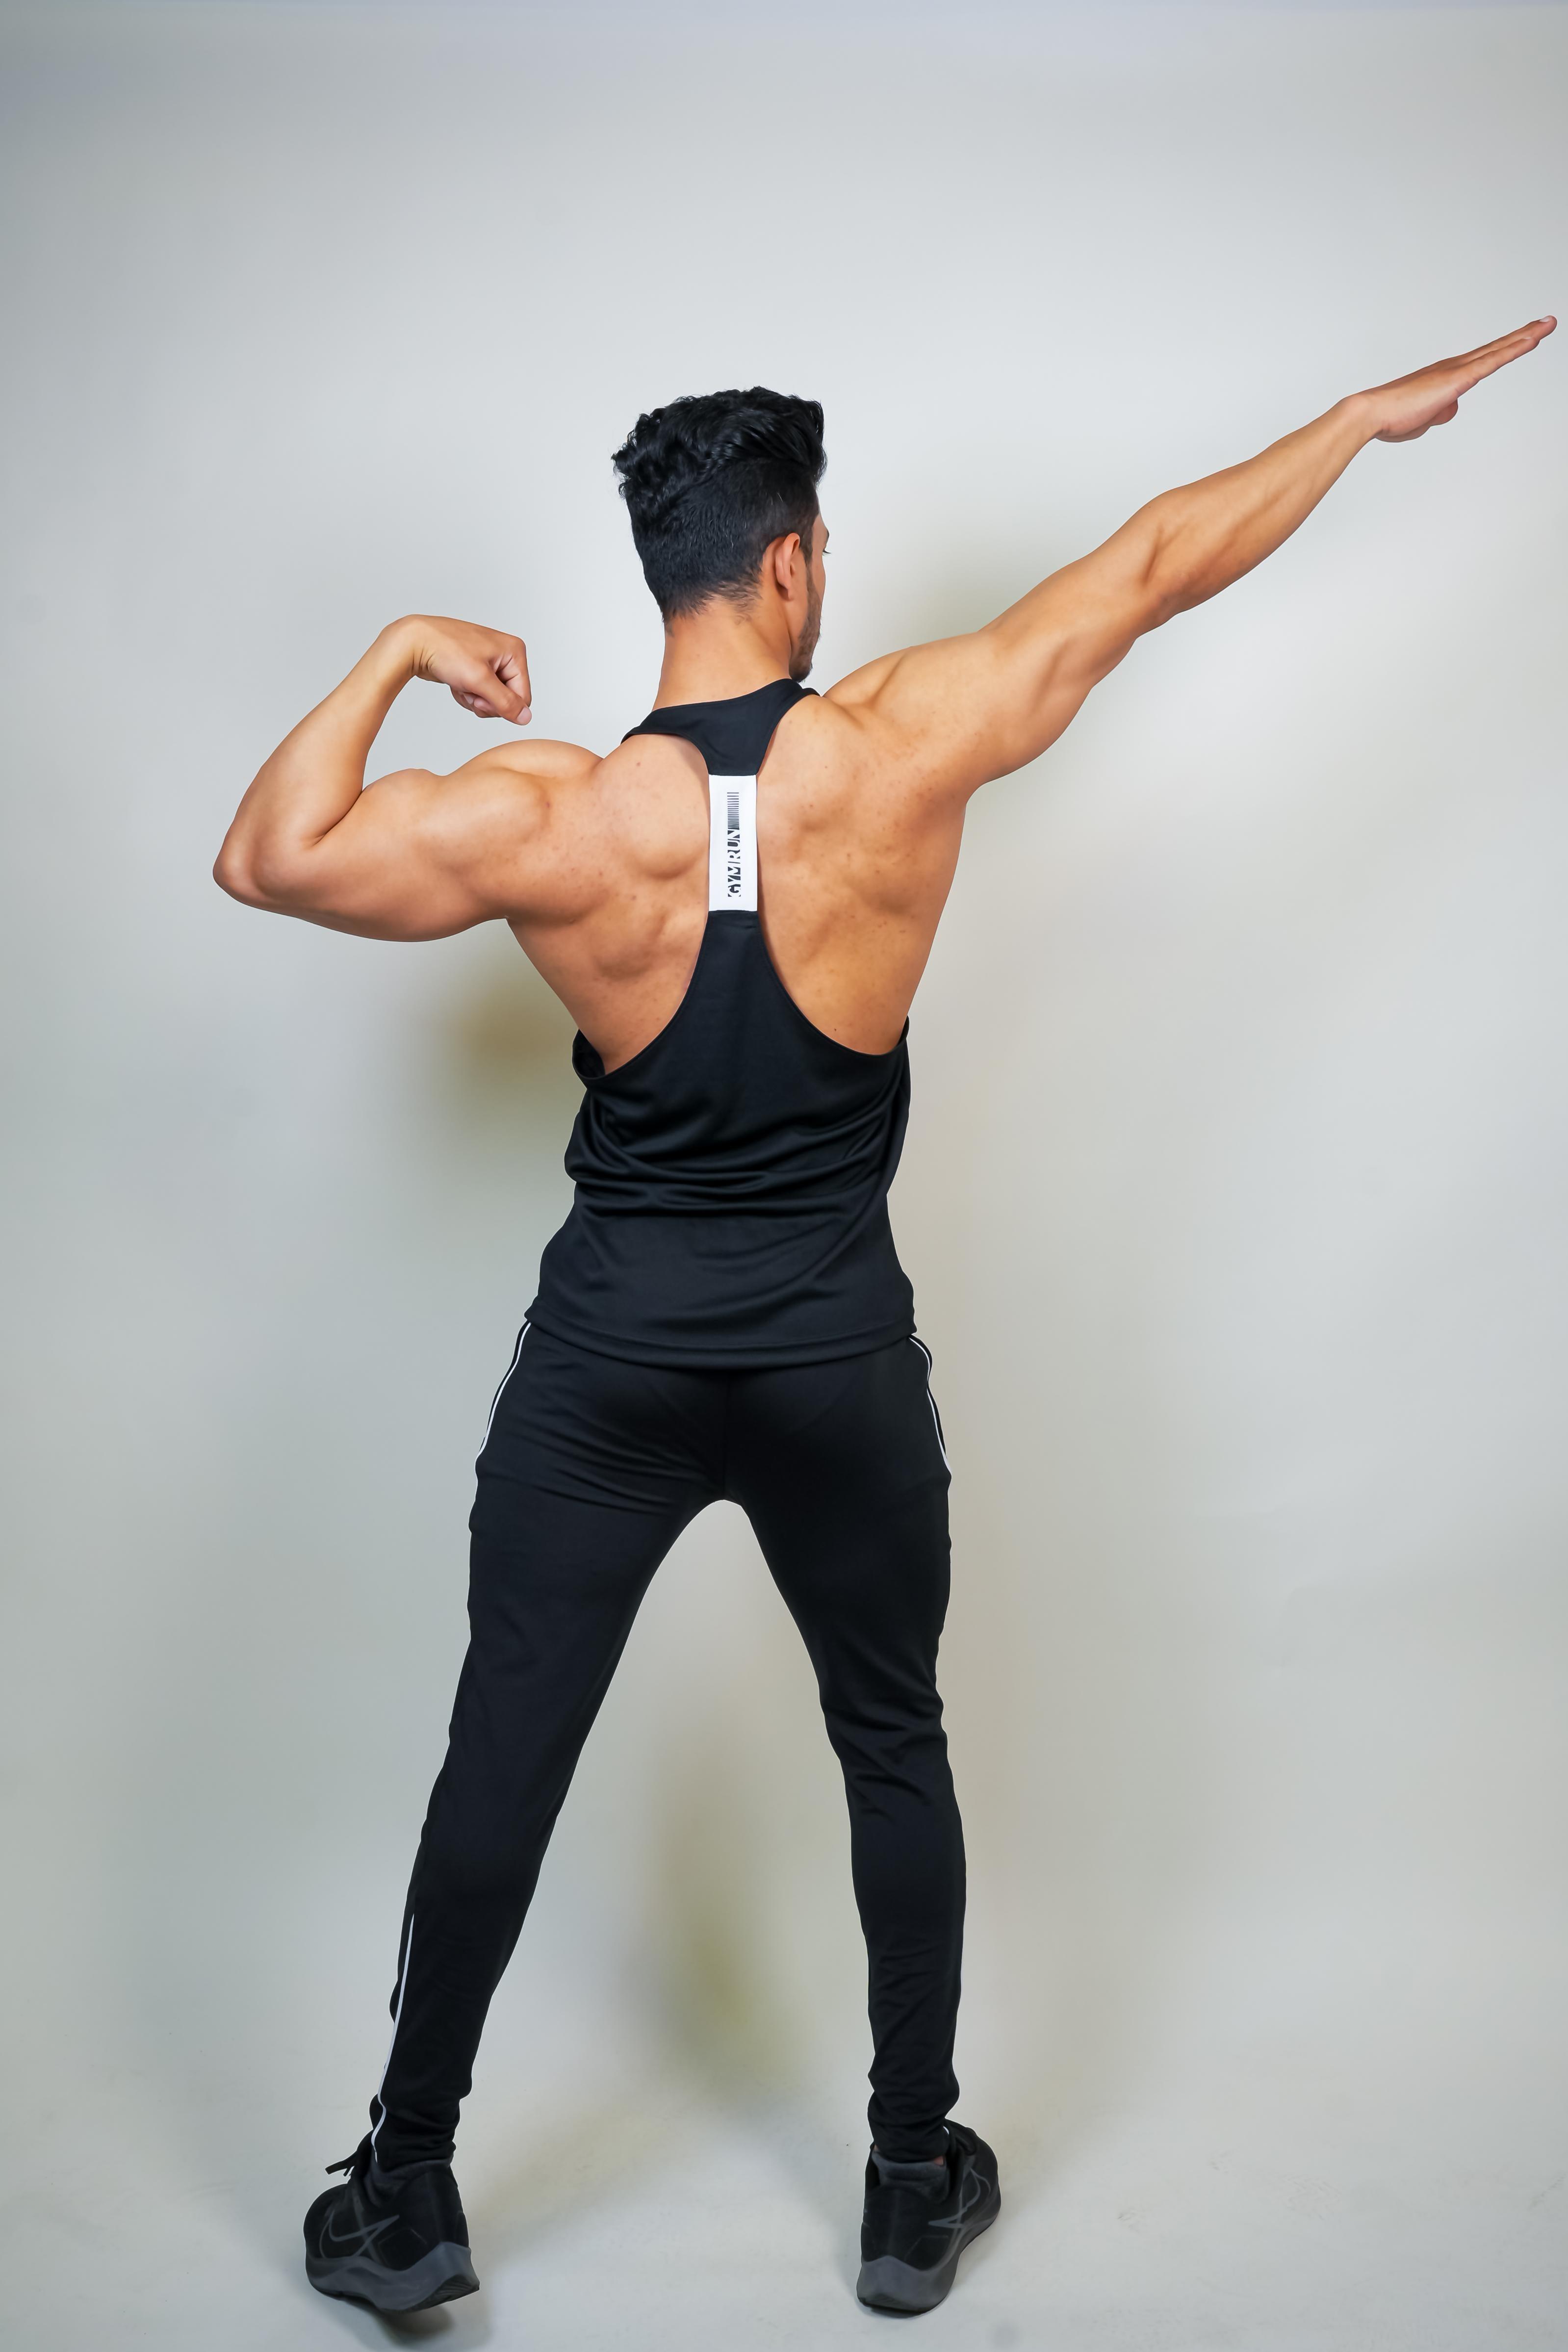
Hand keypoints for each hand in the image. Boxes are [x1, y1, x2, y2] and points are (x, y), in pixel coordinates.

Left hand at [398, 615, 532, 722]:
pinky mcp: (476, 667)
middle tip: (468, 690)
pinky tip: (455, 683)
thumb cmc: (446, 651)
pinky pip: (480, 693)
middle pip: (508, 699)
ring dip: (474, 699)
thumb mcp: (480, 680)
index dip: (502, 706)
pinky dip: (467, 694)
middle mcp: (506, 654)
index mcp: (515, 651)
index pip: (523, 696)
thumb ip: (506, 702)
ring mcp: (490, 661)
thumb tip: (525, 718)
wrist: (415, 643)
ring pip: (493, 699)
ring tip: (460, 684)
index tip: (479, 699)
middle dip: (486, 701)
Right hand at [1363, 316, 1554, 443]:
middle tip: (1545, 323)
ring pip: (1498, 350)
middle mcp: (1452, 367)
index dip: (1504, 348)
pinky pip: (1492, 361)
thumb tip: (1451, 407)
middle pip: (1495, 348)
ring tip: (1547, 325)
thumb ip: (1440, 412)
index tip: (1522, 338)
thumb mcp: (1423, 420)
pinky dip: (1513, 350)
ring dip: (1525, 336)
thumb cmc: (1391, 418)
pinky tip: (1531, 341)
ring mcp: (1456, 370)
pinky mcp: (1457, 379)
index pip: (1482, 359)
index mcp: (1444, 376)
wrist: (1372, 414)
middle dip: (1522, 335)